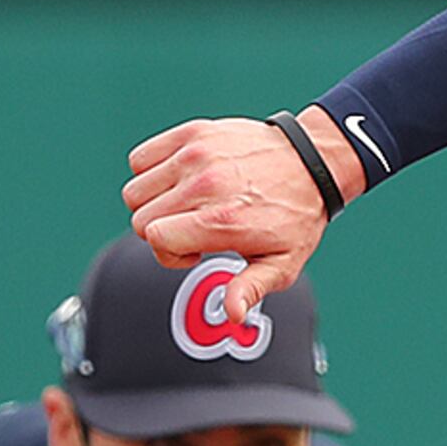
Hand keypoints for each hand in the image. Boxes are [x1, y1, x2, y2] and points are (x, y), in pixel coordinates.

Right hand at [121, 108, 359, 316]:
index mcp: (221, 220)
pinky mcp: (192, 133)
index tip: (194, 251)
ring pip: (136, 188)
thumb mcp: (282, 263)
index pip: (153, 237)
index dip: (167, 253)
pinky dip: (151, 172)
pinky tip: (179, 182)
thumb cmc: (294, 214)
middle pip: (139, 216)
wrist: (311, 161)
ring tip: (187, 205)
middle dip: (159, 231)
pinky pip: (140, 158)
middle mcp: (205, 184)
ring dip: (153, 203)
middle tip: (192, 229)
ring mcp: (196, 154)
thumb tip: (232, 313)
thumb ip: (250, 288)